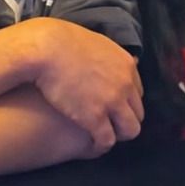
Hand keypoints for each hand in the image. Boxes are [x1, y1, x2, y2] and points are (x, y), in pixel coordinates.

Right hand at [31, 19, 142, 153]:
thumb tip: (104, 58)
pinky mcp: (94, 118)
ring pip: (129, 130)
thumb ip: (105, 55)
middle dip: (124, 120)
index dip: (125, 102)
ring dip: (118, 134)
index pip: (137, 92)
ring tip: (103, 136)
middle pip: (137, 113)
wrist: (47, 48)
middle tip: (109, 124)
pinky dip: (101, 145)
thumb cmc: (61, 40)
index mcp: (126, 65)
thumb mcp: (94, 42)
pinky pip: (107, 140)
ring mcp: (111, 102)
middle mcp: (125, 85)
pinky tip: (92, 145)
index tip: (114, 107)